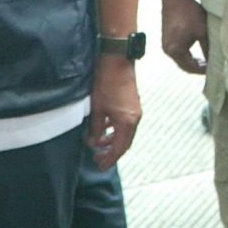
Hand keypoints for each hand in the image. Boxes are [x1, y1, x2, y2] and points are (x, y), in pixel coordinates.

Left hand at [85, 53, 141, 167]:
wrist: (117, 60)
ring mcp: (135, 111)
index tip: (100, 166)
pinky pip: (125, 124)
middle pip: (124, 143)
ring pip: (124, 133)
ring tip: (98, 145)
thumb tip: (93, 142)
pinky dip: (115, 130)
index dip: (109, 159)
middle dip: (110, 153)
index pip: (119, 148)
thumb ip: (95, 128)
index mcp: (127, 122)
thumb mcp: (97, 108)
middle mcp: (134, 119)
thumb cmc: (106, 83)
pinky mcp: (132, 105)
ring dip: (112, 141)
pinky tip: (104, 129)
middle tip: (96, 159)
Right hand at [158, 0, 208, 74]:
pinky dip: (187, 54)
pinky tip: (197, 53)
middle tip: (211, 69)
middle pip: (184, 65)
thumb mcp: (202, 31)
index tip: (214, 71)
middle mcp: (167, 49)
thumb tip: (214, 60)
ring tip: (206, 62)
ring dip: (192, 61)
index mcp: (175, 50)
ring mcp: (165, 43)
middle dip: (197, 68)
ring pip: (181, 58)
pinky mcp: (166, 37)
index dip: (202, 71)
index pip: (190, 67)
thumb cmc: (188, 12)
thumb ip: (207, 48)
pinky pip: (178, 51)